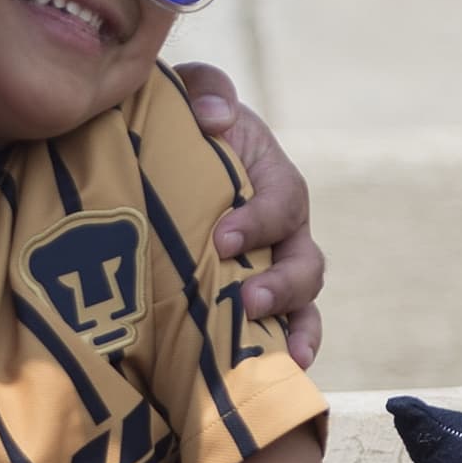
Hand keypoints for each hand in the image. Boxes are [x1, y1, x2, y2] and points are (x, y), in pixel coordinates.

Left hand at [175, 61, 324, 370]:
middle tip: (246, 300)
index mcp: (272, 178)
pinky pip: (286, 331)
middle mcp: (283, 229)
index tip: (222, 237)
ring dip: (291, 326)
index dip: (261, 221)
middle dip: (281, 285)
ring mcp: (272, 267)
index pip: (283, 202)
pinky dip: (290, 350)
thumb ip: (204, 89)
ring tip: (275, 349)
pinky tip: (280, 373)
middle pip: (305, 262)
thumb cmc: (177, 127)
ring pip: (303, 303)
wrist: (156, 165)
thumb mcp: (188, 95)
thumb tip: (214, 117)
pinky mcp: (252, 298)